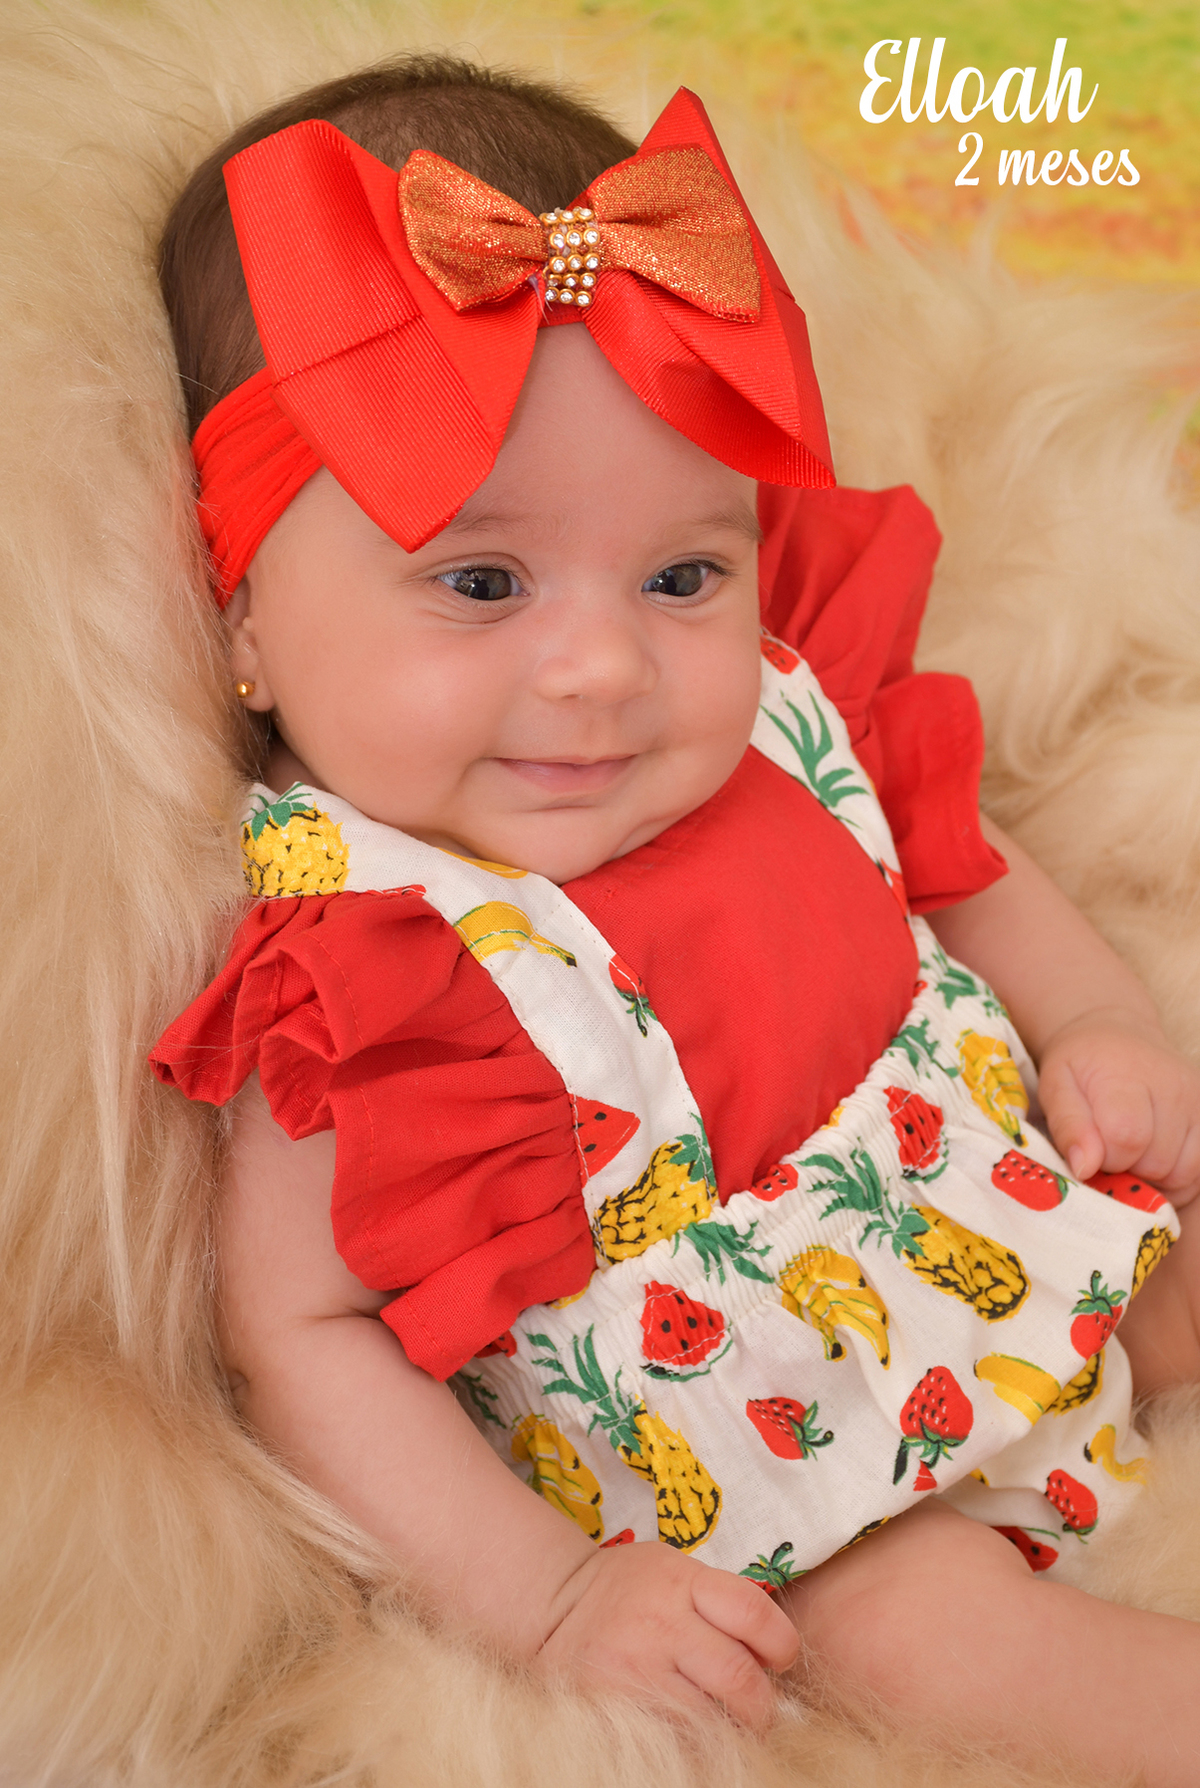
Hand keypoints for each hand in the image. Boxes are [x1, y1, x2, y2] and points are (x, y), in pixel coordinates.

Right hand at [535, 1540, 798, 1726]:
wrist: (554, 1605)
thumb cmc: (629, 1588)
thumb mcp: (675, 1570)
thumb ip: (721, 1600)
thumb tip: (776, 1654)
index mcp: (682, 1582)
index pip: (753, 1613)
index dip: (782, 1643)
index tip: (780, 1658)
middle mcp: (661, 1624)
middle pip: (739, 1678)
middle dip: (761, 1706)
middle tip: (757, 1709)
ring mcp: (636, 1669)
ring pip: (710, 1720)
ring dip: (728, 1730)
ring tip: (725, 1722)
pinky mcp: (615, 1706)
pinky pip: (673, 1740)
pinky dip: (692, 1743)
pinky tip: (690, 1729)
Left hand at [1037, 1007, 1199, 1201]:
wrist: (1117, 1035)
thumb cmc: (1081, 1065)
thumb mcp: (1056, 1087)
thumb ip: (1068, 1127)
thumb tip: (1084, 1168)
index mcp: (1128, 1076)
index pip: (1127, 1138)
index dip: (1105, 1159)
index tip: (1092, 1149)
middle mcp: (1173, 1087)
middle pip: (1157, 1162)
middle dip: (1128, 1169)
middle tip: (1110, 1148)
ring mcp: (1198, 1101)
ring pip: (1183, 1174)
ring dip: (1154, 1178)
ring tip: (1132, 1152)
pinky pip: (1199, 1171)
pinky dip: (1176, 1178)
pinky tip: (1153, 1158)